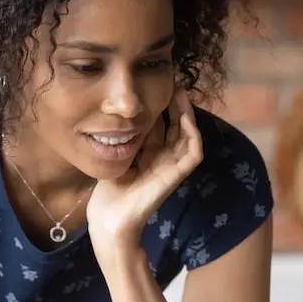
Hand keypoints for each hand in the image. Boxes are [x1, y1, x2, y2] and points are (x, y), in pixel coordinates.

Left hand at [87, 90, 202, 249]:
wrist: (110, 219)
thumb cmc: (109, 192)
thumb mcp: (115, 155)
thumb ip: (123, 137)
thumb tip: (120, 114)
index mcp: (149, 155)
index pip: (162, 125)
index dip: (162, 105)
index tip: (157, 84)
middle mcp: (164, 159)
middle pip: (177, 126)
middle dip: (176, 104)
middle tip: (173, 82)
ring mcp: (171, 168)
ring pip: (190, 136)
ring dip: (188, 114)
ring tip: (181, 93)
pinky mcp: (175, 176)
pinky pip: (193, 154)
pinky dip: (193, 135)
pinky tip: (184, 118)